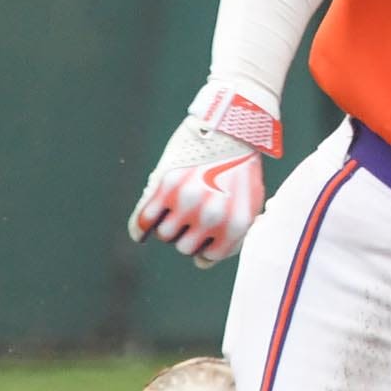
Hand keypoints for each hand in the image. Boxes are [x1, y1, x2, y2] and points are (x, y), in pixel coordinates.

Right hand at [128, 81, 281, 267]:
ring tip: (178, 209)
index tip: (205, 232)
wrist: (232, 127)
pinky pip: (143, 221)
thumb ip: (232, 235)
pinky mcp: (166, 185)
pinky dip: (141, 226)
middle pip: (183, 247)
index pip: (206, 257)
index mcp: (236, 224)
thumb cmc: (241, 168)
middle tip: (193, 215)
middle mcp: (211, 217)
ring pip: (165, 235)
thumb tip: (201, 263)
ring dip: (169, 225)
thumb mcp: (249, 203)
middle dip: (187, 234)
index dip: (203, 245)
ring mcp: (187, 202)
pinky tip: (144, 226)